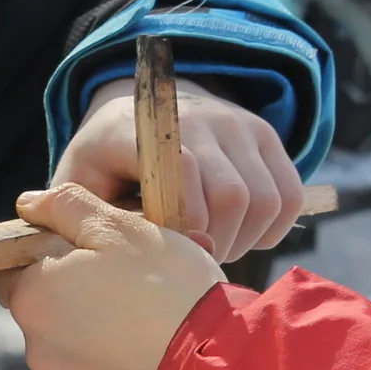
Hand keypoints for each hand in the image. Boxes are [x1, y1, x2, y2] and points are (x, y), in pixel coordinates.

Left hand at [0, 183, 225, 369]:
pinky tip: (163, 346)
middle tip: (138, 271)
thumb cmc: (168, 288)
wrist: (218, 368)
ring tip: (160, 308)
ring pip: (81, 341)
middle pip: (50, 305)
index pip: (11, 266)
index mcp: (33, 299)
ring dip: (107, 324)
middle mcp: (40, 349)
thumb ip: (68, 207)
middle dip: (84, 286)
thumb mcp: (120, 227)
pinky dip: (126, 359)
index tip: (87, 244)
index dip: (45, 249)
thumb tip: (30, 204)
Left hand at [53, 77, 304, 263]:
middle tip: (192, 260)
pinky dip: (270, 229)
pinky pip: (289, 195)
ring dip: (243, 240)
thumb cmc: (104, 163)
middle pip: (232, 195)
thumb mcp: (81, 184)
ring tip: (212, 250)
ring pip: (265, 200)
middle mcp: (200, 117)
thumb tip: (127, 248)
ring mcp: (239, 124)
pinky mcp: (267, 137)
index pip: (181, 170)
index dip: (182, 223)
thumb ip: (90, 216)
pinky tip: (240, 235)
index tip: (168, 252)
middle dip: (215, 243)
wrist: (139, 109)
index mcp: (144, 128)